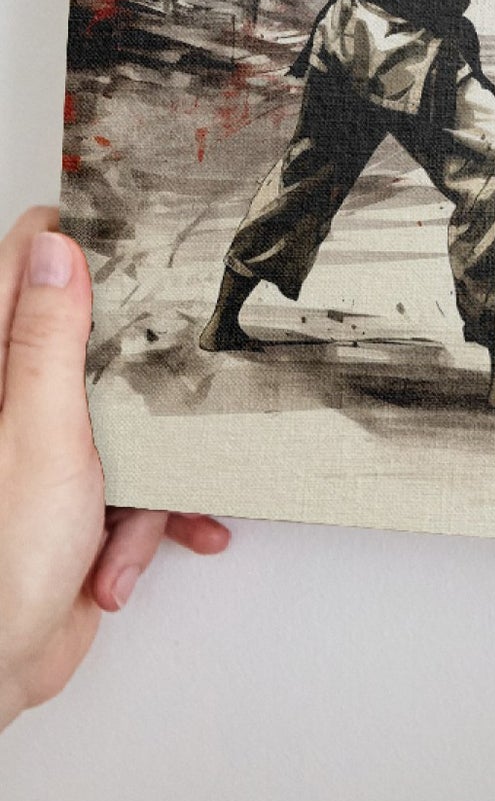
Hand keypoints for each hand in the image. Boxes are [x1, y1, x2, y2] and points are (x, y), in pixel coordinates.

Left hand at [0, 208, 229, 731]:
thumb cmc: (0, 560)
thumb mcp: (39, 433)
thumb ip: (47, 339)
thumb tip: (56, 250)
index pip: (25, 268)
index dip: (80, 246)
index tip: (137, 240)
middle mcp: (14, 404)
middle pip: (95, 344)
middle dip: (146, 380)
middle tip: (172, 385)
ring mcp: (46, 452)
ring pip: (129, 419)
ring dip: (151, 474)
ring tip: (136, 517)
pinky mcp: (75, 499)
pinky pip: (135, 485)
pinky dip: (147, 521)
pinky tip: (131, 556)